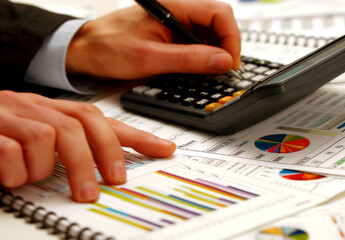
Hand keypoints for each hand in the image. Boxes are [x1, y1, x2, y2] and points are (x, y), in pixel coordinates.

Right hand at [0, 91, 175, 201]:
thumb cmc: (1, 137)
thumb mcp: (42, 141)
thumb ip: (73, 148)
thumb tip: (114, 166)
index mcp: (53, 111)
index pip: (103, 119)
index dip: (136, 136)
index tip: (164, 150)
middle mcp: (35, 108)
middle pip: (82, 125)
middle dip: (100, 157)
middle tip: (108, 185)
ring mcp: (11, 115)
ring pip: (49, 136)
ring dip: (49, 167)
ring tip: (36, 179)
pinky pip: (11, 148)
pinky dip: (16, 170)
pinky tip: (10, 176)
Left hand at [65, 0, 240, 79]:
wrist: (85, 50)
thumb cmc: (107, 47)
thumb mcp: (150, 58)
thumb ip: (189, 59)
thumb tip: (222, 61)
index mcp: (174, 7)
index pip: (220, 14)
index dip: (231, 39)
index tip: (229, 63)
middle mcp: (178, 11)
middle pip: (219, 23)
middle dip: (226, 47)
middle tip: (223, 71)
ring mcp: (176, 23)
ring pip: (211, 34)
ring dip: (215, 54)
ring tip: (210, 73)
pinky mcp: (172, 35)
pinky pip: (197, 43)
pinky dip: (203, 57)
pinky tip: (198, 70)